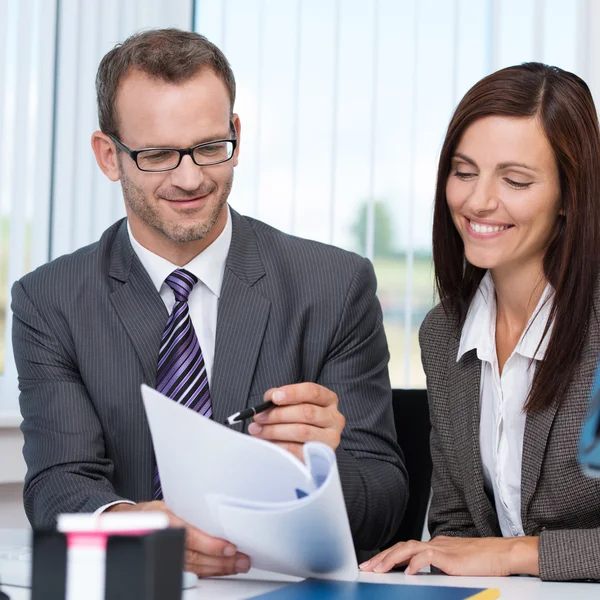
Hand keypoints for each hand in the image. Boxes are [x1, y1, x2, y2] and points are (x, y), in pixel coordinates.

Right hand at [105, 501, 250, 576]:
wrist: (129, 521)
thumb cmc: (154, 510)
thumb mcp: (171, 502)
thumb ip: (191, 508)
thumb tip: (218, 510)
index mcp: (165, 519)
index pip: (189, 535)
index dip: (210, 545)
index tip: (229, 548)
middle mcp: (163, 539)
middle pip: (194, 555)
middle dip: (220, 561)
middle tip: (241, 560)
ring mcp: (163, 554)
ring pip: (193, 567)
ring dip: (217, 568)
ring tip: (237, 565)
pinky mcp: (165, 563)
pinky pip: (189, 571)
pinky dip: (207, 571)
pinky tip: (220, 568)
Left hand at [247, 383, 345, 460]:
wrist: (308, 448)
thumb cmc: (297, 420)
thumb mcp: (292, 404)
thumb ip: (280, 397)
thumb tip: (269, 398)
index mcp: (329, 400)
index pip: (313, 392)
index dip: (292, 393)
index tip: (273, 398)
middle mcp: (335, 418)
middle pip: (306, 412)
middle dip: (278, 414)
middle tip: (258, 417)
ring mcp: (331, 438)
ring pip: (302, 431)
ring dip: (275, 430)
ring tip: (257, 430)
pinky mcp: (322, 456)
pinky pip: (298, 450)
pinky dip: (279, 446)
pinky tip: (267, 444)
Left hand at [359, 535, 539, 576]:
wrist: (504, 554)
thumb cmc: (486, 562)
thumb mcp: (457, 566)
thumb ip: (440, 568)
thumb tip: (424, 576)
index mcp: (436, 546)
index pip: (406, 549)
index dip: (388, 556)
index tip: (374, 565)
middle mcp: (436, 544)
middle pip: (402, 547)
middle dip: (382, 557)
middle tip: (366, 568)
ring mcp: (443, 548)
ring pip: (409, 549)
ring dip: (392, 559)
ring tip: (379, 569)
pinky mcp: (451, 557)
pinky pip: (428, 557)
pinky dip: (416, 564)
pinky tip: (408, 572)